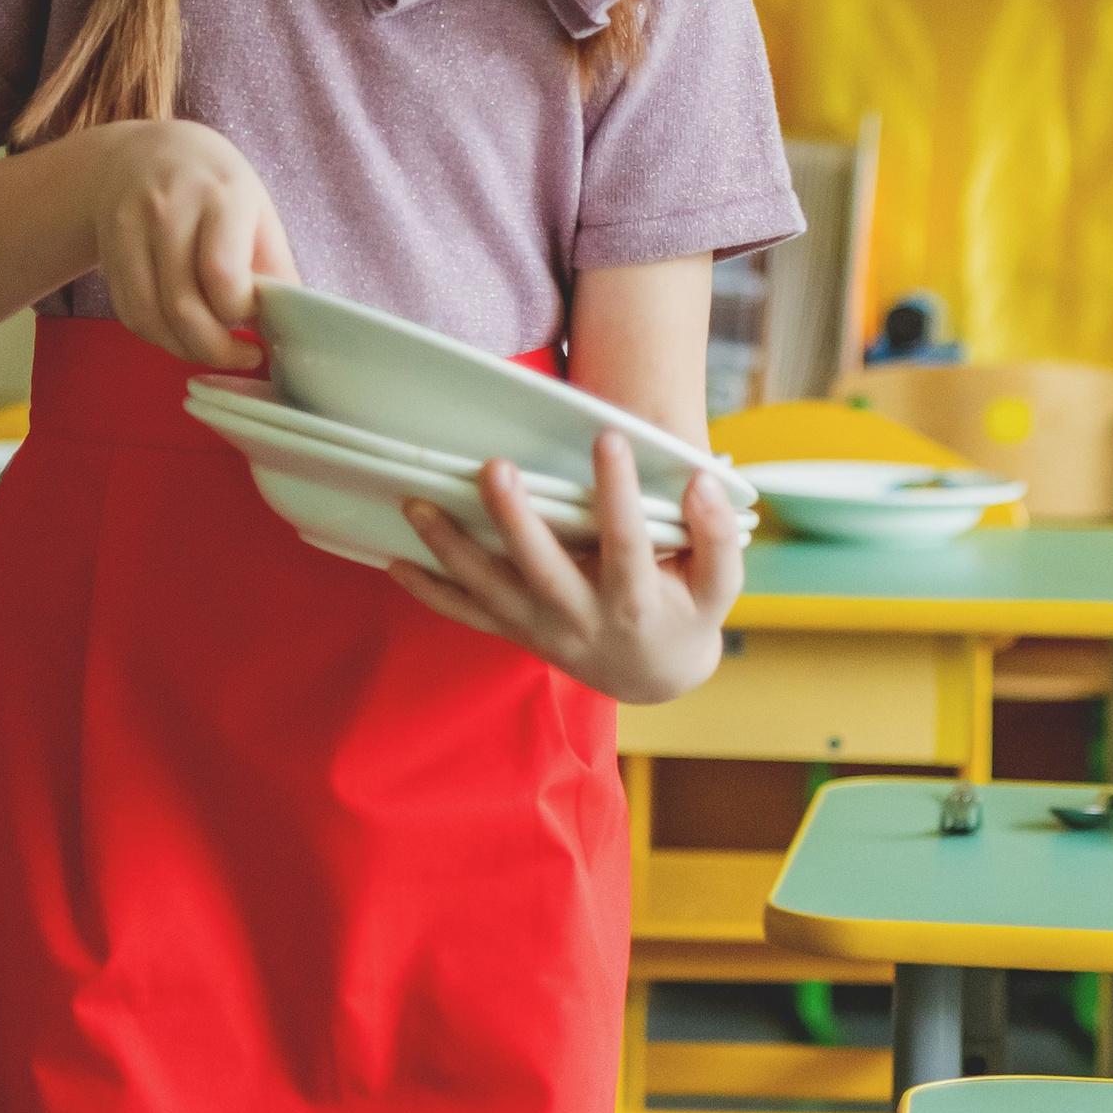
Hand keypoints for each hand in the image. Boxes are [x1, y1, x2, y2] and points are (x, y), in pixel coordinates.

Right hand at [85, 120, 295, 366]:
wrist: (141, 155)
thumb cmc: (213, 185)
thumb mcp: (256, 208)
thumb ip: (276, 264)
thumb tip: (295, 322)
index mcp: (219, 193)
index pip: (222, 273)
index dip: (242, 311)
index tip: (259, 320)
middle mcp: (168, 208)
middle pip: (183, 305)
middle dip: (217, 349)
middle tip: (244, 357)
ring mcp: (130, 230)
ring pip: (151, 318)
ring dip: (186, 351)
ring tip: (214, 350)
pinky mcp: (107, 253)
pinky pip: (131, 315)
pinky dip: (159, 338)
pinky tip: (182, 334)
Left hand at [388, 432, 742, 704]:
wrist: (653, 676)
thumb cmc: (687, 615)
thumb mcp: (719, 584)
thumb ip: (715, 537)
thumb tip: (700, 483)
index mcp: (633, 602)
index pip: (627, 542)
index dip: (618, 491)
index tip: (609, 436)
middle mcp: (579, 618)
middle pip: (540, 567)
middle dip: (515, 517)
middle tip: (494, 466)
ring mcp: (539, 629)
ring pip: (488, 589)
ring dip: (450, 547)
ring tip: (417, 503)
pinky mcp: (514, 631)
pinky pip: (465, 614)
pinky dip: (428, 591)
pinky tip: (394, 560)